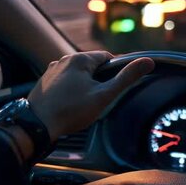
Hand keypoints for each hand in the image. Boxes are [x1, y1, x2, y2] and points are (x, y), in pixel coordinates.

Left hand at [28, 51, 154, 141]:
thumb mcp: (104, 95)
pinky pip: (65, 81)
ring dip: (85, 85)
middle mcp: (63, 60)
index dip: (115, 72)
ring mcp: (52, 70)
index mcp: (79, 59)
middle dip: (99, 80)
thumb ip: (126, 77)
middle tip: (99, 99)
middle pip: (91, 65)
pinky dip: (71, 89)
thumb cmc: (72, 111)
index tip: (114, 88)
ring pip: (78, 74)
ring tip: (84, 104)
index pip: (107, 57)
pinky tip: (71, 105)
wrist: (37, 126)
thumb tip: (148, 62)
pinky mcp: (44, 81)